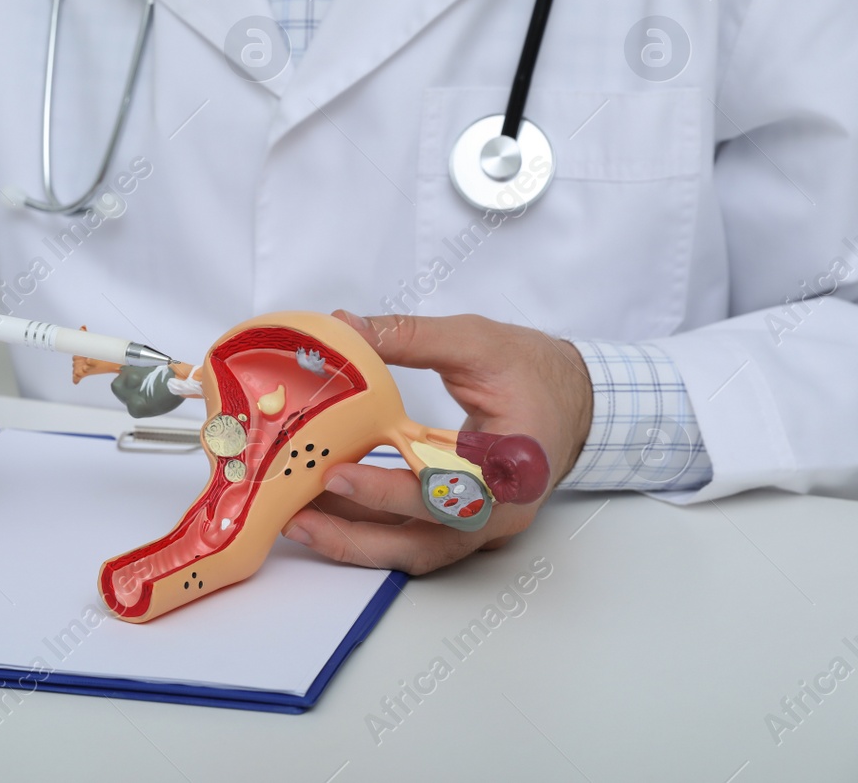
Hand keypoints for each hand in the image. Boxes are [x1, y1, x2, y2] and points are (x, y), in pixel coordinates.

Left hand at [281, 311, 592, 574]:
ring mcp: (483, 525)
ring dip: (357, 541)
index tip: (337, 474)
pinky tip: (328, 508)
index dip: (388, 491)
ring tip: (300, 520)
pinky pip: (414, 536)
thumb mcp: (476, 342)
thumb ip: (411, 336)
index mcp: (512, 470)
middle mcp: (499, 512)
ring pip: (414, 549)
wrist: (576, 397)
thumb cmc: (534, 371)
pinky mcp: (465, 523)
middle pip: (423, 544)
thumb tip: (347, 327)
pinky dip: (370, 528)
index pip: (446, 496)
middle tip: (299, 517)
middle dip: (356, 538)